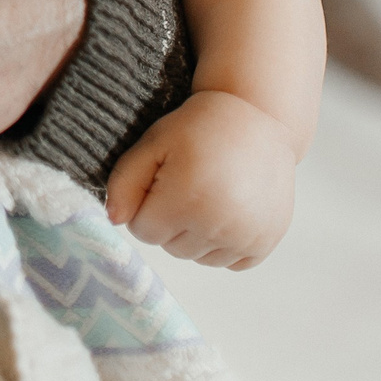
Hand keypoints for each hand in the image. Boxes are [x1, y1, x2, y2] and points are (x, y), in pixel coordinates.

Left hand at [105, 90, 297, 269]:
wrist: (256, 117)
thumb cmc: (198, 128)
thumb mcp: (153, 143)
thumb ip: (124, 182)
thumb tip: (114, 220)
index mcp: (186, 201)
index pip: (143, 232)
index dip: (146, 206)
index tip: (162, 182)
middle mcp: (219, 226)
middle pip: (171, 248)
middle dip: (171, 221)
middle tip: (187, 185)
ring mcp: (246, 237)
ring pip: (199, 258)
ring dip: (196, 235)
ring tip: (208, 196)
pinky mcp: (266, 242)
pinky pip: (231, 262)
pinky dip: (225, 244)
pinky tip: (229, 210)